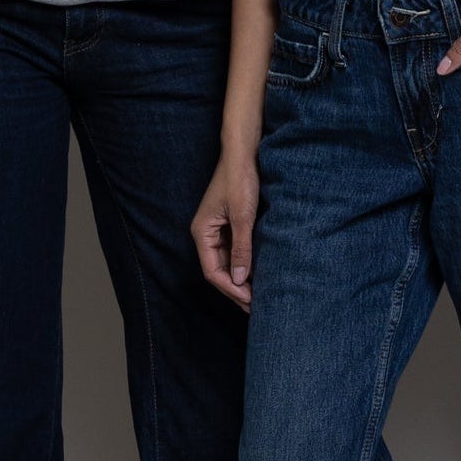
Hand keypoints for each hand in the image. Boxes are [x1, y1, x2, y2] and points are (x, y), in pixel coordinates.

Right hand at [192, 150, 258, 308]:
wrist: (243, 153)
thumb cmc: (240, 180)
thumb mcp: (243, 216)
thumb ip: (241, 248)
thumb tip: (240, 280)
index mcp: (202, 232)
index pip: (212, 271)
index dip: (230, 289)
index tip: (249, 301)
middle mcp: (206, 233)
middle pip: (218, 270)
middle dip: (236, 289)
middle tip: (256, 307)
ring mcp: (217, 229)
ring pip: (227, 262)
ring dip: (241, 279)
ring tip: (258, 296)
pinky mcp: (229, 224)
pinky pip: (234, 251)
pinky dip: (244, 265)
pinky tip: (258, 274)